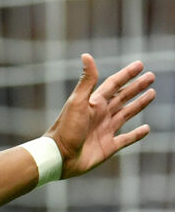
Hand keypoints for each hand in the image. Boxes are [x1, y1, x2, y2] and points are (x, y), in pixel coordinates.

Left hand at [46, 54, 155, 177]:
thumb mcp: (77, 102)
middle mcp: (100, 115)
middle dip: (136, 87)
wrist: (59, 156)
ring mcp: (105, 131)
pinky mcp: (108, 147)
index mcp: (93, 103)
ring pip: (126, 114)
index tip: (140, 65)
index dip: (126, 75)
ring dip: (139, 104)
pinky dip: (137, 134)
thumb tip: (86, 55)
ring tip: (152, 94)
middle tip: (151, 77)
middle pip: (122, 97)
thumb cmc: (66, 128)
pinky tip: (146, 128)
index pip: (113, 84)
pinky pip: (126, 139)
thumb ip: (86, 80)